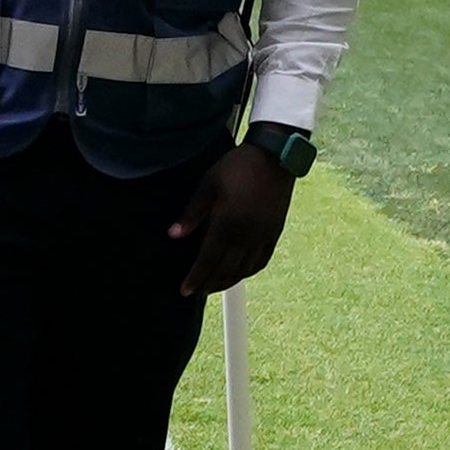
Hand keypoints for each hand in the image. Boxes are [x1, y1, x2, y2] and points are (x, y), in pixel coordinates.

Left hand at [169, 144, 293, 296]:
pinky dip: (249, 271)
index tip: (185, 290)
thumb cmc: (237, 167)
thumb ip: (192, 213)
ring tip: (214, 286)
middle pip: (226, 270)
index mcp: (227, 223)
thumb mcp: (208, 184)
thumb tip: (174, 236)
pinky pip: (262, 260)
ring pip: (244, 269)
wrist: (274, 156)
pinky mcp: (275, 231)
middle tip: (196, 292)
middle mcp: (247, 234)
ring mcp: (263, 235)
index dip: (196, 277)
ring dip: (228, 281)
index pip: (208, 260)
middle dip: (209, 284)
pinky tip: (240, 273)